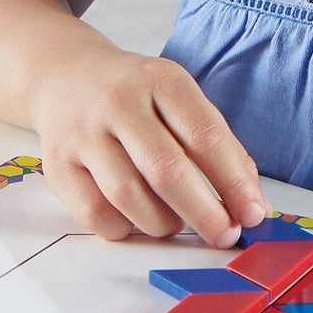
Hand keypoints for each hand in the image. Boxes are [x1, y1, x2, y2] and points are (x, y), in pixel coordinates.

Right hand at [31, 48, 269, 247]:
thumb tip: (251, 203)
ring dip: (164, 223)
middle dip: (205, 213)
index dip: (234, 181)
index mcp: (160, 80)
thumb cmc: (137, 96)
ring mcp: (83, 133)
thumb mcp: (180, 99)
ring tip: (177, 221)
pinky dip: (125, 228)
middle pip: (166, 170)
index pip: (204, 135)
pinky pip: (96, 215)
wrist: (65, 77)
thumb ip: (217, 144)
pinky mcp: (58, 164)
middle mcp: (118, 102)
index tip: (254, 213)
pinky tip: (137, 218)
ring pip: (130, 198)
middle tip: (225, 235)